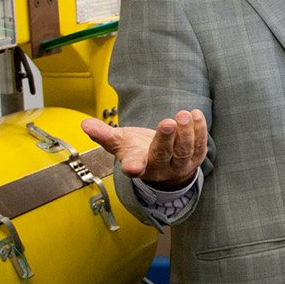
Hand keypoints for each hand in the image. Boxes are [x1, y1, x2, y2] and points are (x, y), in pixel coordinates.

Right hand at [81, 110, 206, 190]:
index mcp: (138, 165)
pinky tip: (196, 115)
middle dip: (166, 139)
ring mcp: (179, 165)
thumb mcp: (119, 142)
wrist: (159, 161)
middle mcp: (160, 168)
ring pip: (184, 150)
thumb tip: (85, 124)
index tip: (132, 167)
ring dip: (186, 132)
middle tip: (167, 122)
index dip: (133, 167)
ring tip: (183, 115)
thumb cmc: (137, 149)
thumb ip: (103, 134)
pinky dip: (199, 130)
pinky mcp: (195, 158)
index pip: (134, 167)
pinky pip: (199, 145)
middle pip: (163, 154)